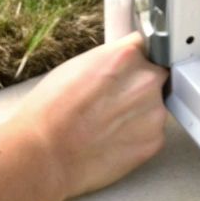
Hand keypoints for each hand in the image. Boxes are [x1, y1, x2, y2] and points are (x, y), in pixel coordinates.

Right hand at [3, 31, 168, 200]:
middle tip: (110, 101)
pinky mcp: (155, 141)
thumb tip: (122, 63)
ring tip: (107, 124)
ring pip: (154, 106)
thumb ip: (110, 61)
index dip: (131, 60)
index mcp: (126, 55)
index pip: (145, 46)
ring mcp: (154, 113)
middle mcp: (146, 81)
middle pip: (154, 76)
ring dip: (139, 112)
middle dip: (137, 86)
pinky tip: (112, 140)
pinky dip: (137, 136)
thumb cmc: (50, 111)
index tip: (124, 71)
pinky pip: (152, 132)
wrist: (45, 154)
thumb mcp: (77, 66)